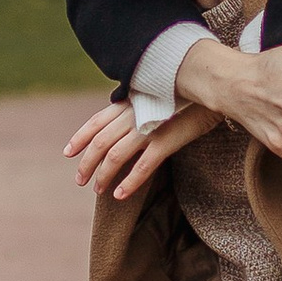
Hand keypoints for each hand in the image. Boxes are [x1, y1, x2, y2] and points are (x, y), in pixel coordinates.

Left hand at [65, 94, 223, 196]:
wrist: (213, 85)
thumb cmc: (188, 91)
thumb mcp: (157, 92)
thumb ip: (141, 104)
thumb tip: (130, 118)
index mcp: (129, 101)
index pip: (96, 122)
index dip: (79, 138)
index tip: (68, 153)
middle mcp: (132, 114)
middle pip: (99, 143)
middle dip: (86, 164)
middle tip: (80, 180)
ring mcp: (147, 127)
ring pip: (115, 156)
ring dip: (103, 176)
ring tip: (99, 191)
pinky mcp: (166, 140)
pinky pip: (142, 166)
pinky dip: (129, 183)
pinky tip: (120, 195)